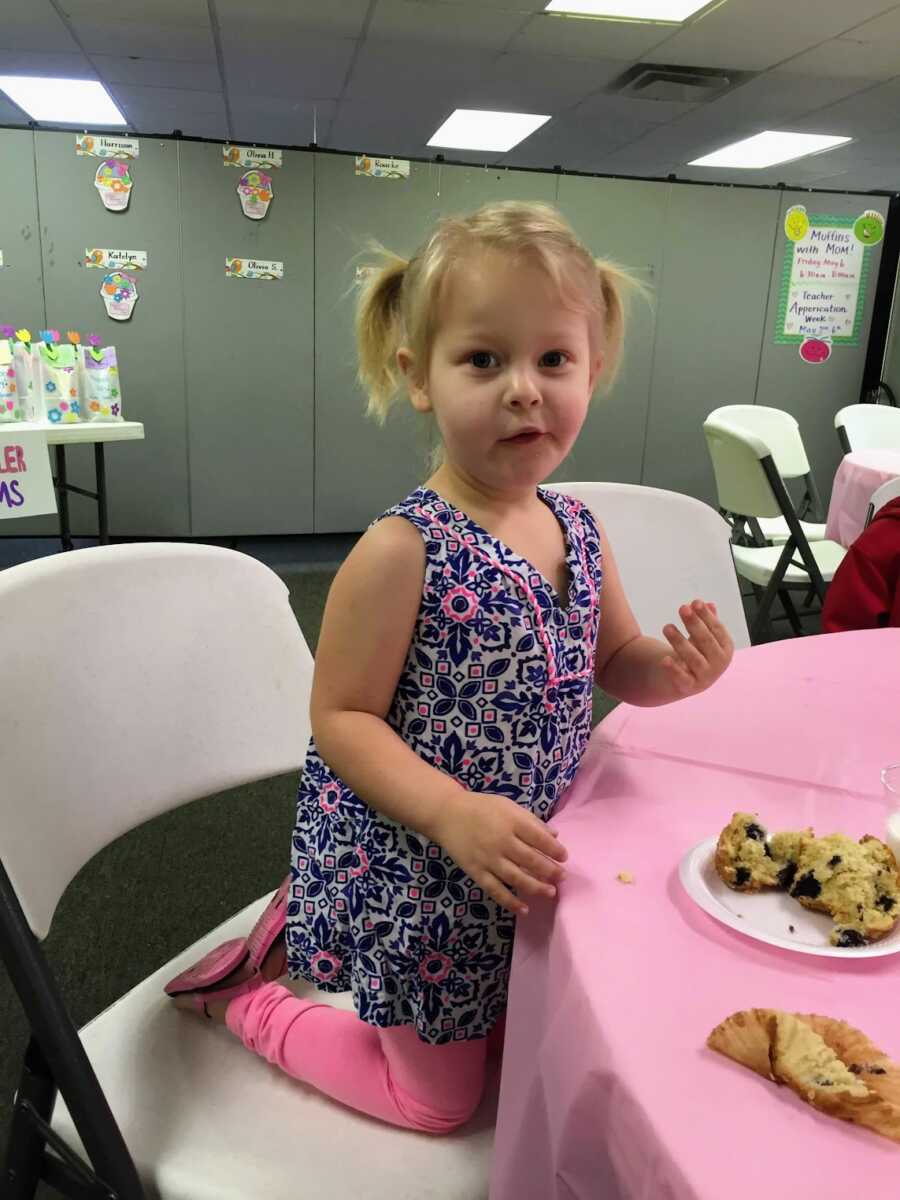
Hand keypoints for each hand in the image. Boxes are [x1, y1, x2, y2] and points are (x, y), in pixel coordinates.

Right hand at [431, 791, 567, 915]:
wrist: (447, 814)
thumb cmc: (481, 808)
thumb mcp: (508, 806)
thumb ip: (531, 821)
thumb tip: (555, 836)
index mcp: (511, 821)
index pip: (539, 838)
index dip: (554, 849)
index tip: (564, 857)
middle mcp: (501, 841)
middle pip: (530, 860)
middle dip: (550, 870)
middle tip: (562, 877)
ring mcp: (488, 858)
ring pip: (516, 878)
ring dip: (536, 887)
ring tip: (550, 893)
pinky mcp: (476, 872)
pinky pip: (495, 890)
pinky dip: (510, 902)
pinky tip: (524, 909)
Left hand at [661, 599, 733, 697]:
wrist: (686, 679)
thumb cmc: (697, 651)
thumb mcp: (701, 635)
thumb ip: (705, 620)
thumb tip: (708, 604)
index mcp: (726, 648)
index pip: (717, 629)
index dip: (706, 616)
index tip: (695, 602)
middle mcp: (719, 663)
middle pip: (706, 641)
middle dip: (694, 624)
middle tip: (682, 608)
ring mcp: (706, 676)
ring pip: (693, 658)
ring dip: (680, 641)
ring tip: (667, 627)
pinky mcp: (689, 686)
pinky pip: (682, 678)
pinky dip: (674, 670)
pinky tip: (664, 659)